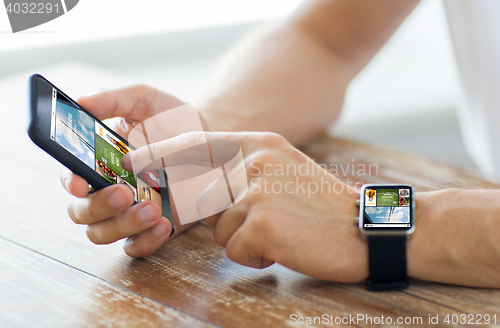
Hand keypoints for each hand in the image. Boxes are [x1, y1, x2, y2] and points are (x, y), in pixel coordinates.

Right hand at [60, 85, 196, 256]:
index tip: (79, 182)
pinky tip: (164, 223)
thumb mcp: (145, 101)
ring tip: (153, 208)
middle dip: (99, 206)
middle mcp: (106, 189)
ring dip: (124, 224)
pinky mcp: (151, 228)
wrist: (210, 141)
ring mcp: (127, 212)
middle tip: (124, 192)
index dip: (69, 181)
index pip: (70, 176)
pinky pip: (137, 246)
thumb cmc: (170, 119)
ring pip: (104, 233)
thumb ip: (114, 99)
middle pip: (81, 212)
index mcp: (96, 160)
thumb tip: (82, 101)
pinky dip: (146, 240)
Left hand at [123, 131, 367, 281]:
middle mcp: (254, 160)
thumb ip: (240, 169)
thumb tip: (198, 186)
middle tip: (264, 218)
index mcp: (258, 143)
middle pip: (202, 195)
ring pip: (218, 227)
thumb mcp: (281, 169)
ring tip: (281, 230)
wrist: (365, 228)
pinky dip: (256, 255)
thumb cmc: (320, 204)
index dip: (160, 154)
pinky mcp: (261, 224)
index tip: (132, 163)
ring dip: (243, 238)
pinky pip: (235, 249)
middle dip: (219, 217)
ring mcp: (256, 191)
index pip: (195, 144)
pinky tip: (286, 244)